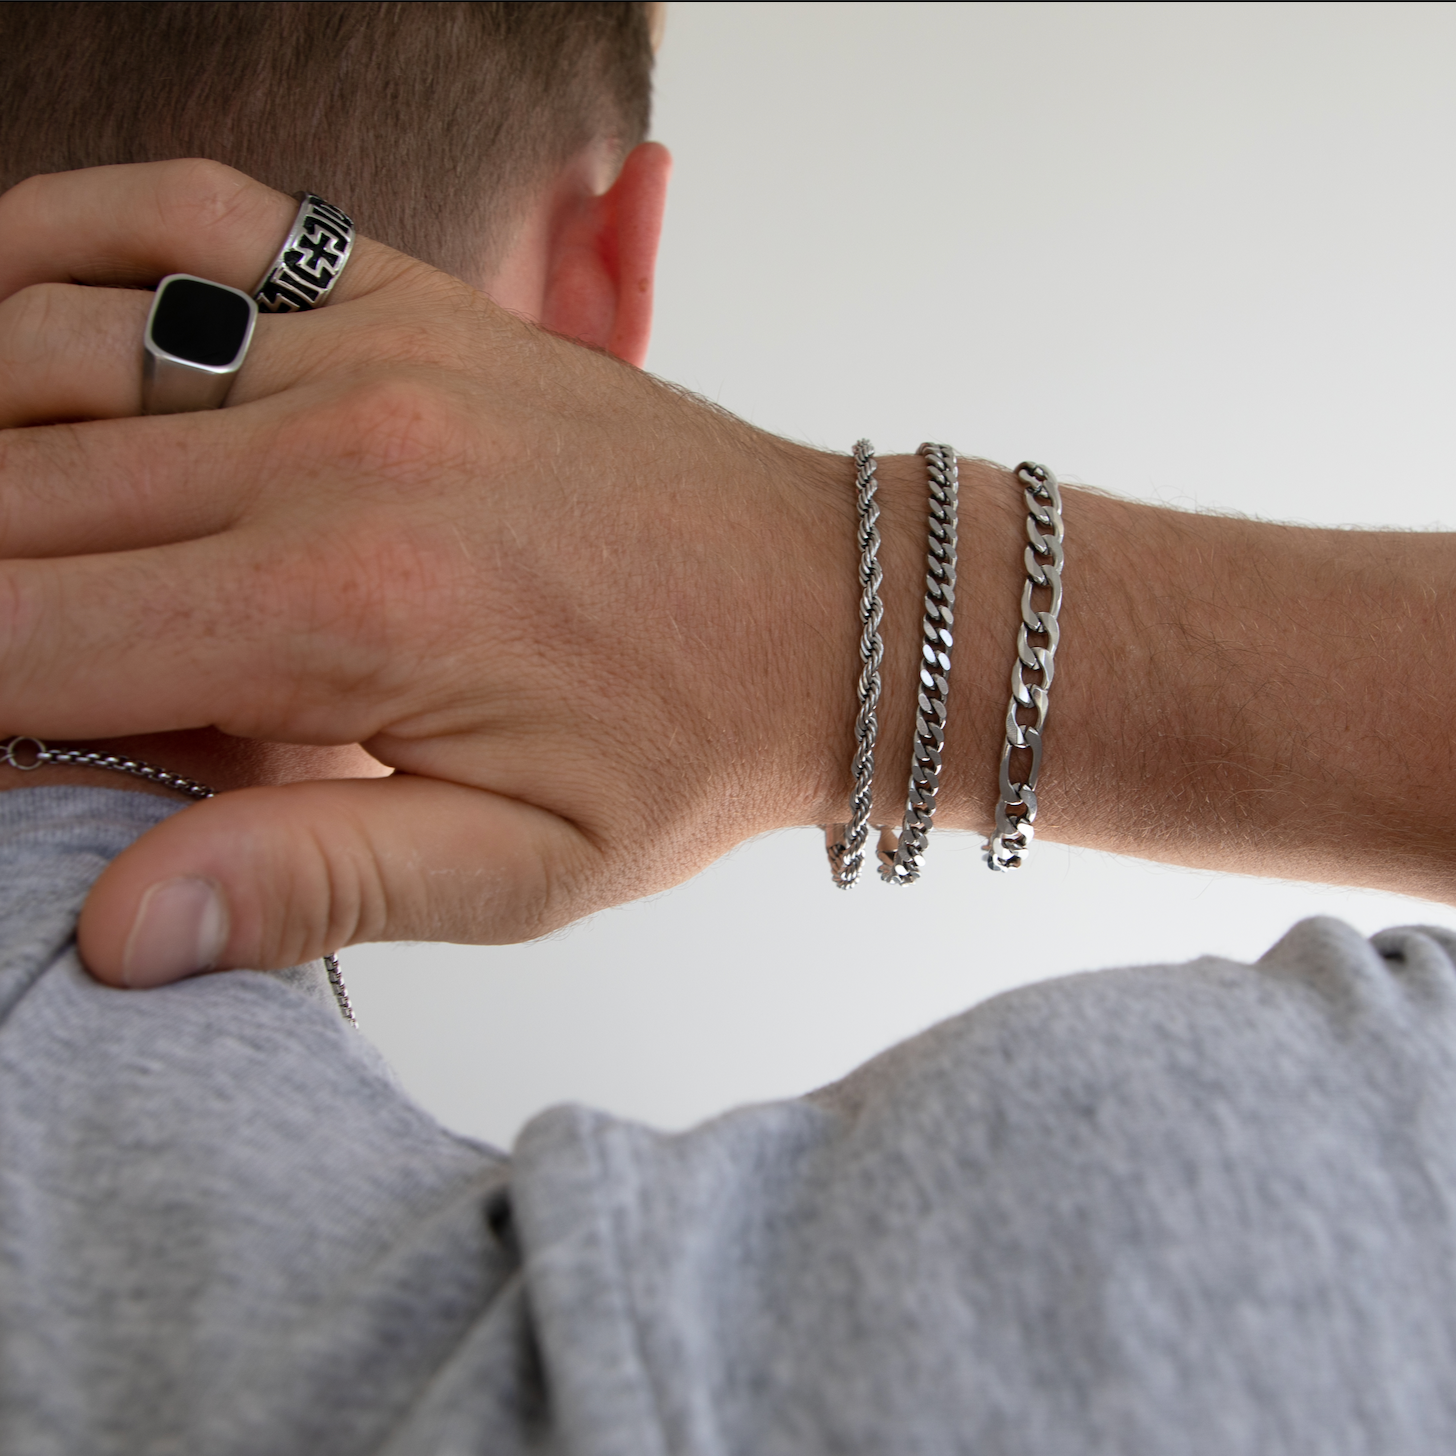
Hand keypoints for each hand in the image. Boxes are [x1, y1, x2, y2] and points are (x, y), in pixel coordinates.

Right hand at [0, 160, 895, 983]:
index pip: (26, 642)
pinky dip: (62, 241)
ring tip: (19, 543)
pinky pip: (192, 220)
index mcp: (348, 612)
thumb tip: (118, 927)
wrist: (834, 610)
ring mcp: (371, 347)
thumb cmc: (686, 749)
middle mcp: (335, 450)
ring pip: (53, 352)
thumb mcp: (526, 870)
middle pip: (13, 499)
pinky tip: (14, 313)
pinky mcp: (409, 299)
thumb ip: (318, 886)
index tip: (4, 739)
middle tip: (25, 661)